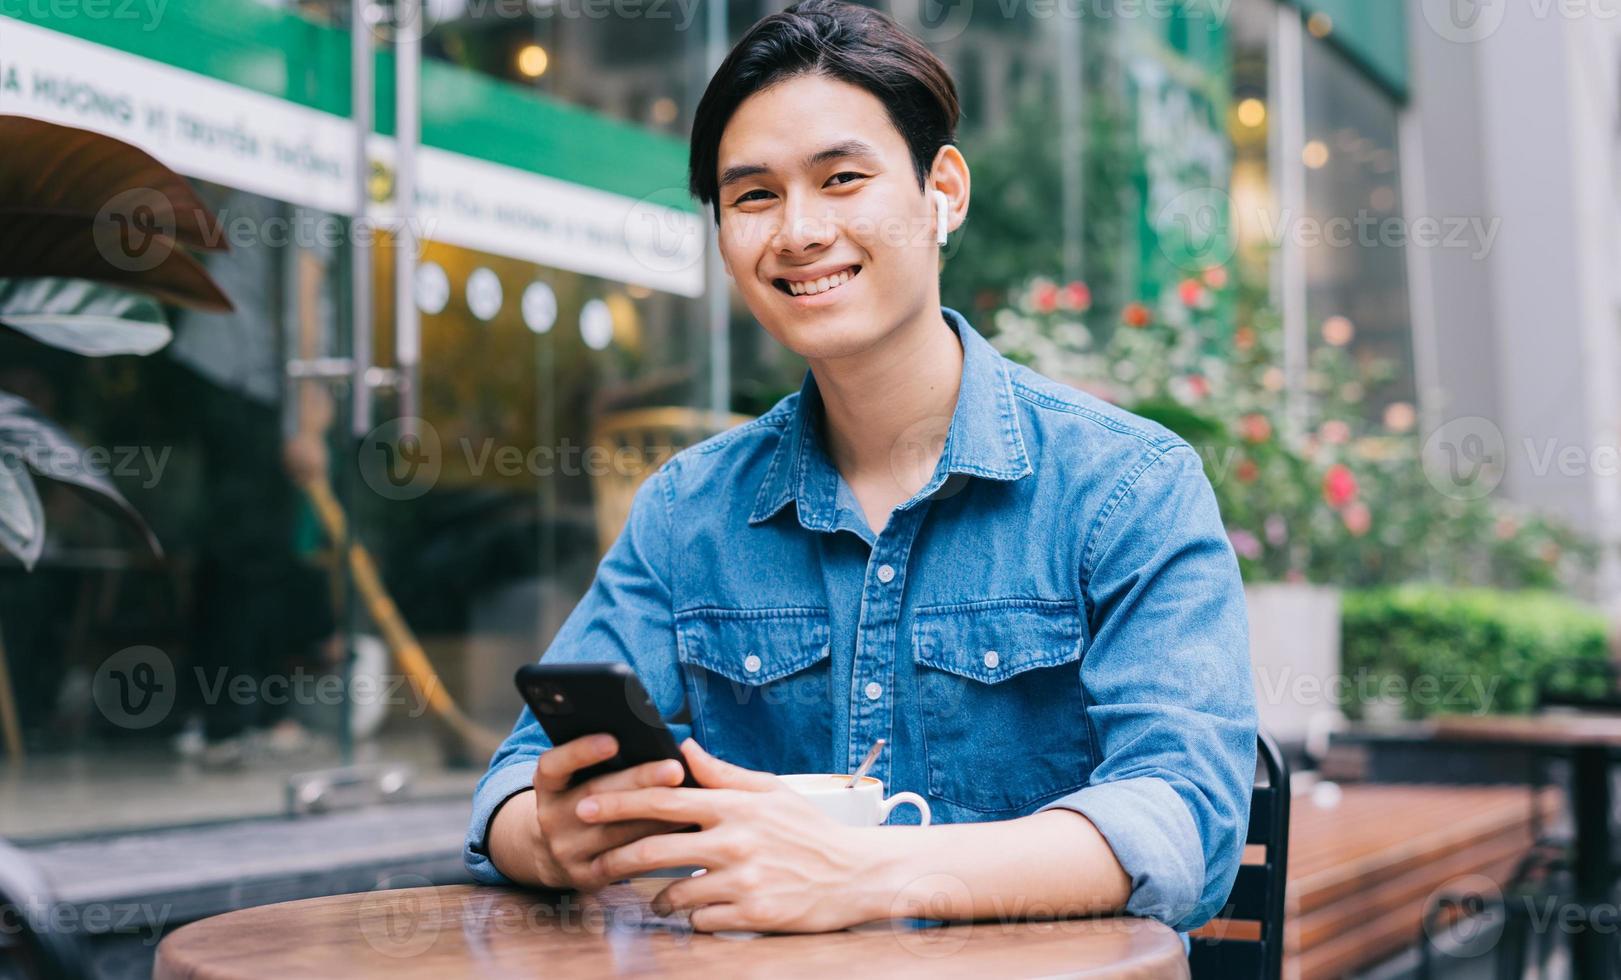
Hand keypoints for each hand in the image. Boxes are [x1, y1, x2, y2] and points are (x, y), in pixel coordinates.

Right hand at [526, 735, 691, 890]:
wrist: (555, 853)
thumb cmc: (583, 800)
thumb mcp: (579, 777)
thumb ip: (607, 758)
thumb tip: (656, 742)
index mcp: (548, 785)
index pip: (554, 765)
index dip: (580, 751)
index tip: (613, 740)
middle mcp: (551, 816)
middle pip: (594, 795)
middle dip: (638, 780)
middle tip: (674, 769)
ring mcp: (565, 849)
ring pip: (614, 832)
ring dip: (655, 815)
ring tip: (689, 801)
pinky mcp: (584, 876)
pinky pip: (623, 863)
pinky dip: (653, 845)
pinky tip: (678, 834)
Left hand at [577, 739, 881, 932]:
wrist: (855, 874)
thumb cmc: (810, 831)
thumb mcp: (770, 791)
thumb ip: (722, 773)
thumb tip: (684, 747)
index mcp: (735, 806)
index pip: (664, 798)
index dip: (620, 801)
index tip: (587, 805)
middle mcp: (735, 840)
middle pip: (655, 848)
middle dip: (616, 858)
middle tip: (596, 865)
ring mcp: (743, 879)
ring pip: (673, 892)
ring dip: (657, 897)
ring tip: (659, 897)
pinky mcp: (751, 914)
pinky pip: (700, 920)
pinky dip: (693, 917)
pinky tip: (703, 910)